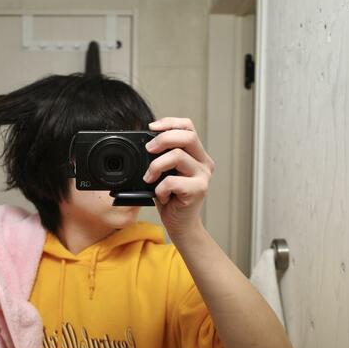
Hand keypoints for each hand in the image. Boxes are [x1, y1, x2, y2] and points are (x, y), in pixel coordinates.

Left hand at [142, 117, 214, 238]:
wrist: (181, 225)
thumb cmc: (171, 198)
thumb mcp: (164, 172)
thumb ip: (161, 156)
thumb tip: (145, 143)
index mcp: (197, 154)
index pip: (188, 126)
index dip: (169, 122)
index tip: (151, 127)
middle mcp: (204, 162)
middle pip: (187, 136)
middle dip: (162, 140)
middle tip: (148, 150)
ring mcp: (203, 176)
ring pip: (178, 156)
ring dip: (156, 166)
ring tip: (149, 179)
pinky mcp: (198, 190)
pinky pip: (172, 181)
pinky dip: (160, 188)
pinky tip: (161, 196)